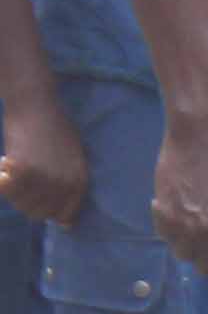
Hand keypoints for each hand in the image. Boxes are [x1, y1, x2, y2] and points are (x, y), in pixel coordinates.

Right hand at [0, 99, 90, 225]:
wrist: (36, 105)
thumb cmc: (55, 128)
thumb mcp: (73, 159)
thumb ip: (69, 186)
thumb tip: (65, 222)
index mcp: (80, 180)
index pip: (65, 214)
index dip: (50, 213)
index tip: (39, 204)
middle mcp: (65, 183)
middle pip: (41, 212)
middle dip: (30, 204)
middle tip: (22, 185)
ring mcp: (44, 179)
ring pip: (23, 205)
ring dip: (16, 195)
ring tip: (14, 175)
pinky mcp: (23, 170)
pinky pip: (10, 191)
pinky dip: (5, 184)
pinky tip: (6, 168)